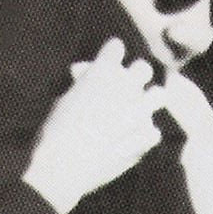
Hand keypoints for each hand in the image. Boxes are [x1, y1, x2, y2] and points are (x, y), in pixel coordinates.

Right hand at [23, 38, 167, 213]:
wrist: (61, 166)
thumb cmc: (54, 131)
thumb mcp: (63, 99)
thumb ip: (83, 85)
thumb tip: (88, 78)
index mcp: (102, 70)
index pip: (116, 47)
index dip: (109, 55)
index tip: (106, 63)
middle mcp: (125, 86)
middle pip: (142, 68)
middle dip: (134, 75)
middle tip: (125, 88)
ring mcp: (139, 111)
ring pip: (158, 94)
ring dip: (148, 100)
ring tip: (135, 112)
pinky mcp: (145, 137)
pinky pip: (153, 130)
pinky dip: (143, 134)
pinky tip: (129, 141)